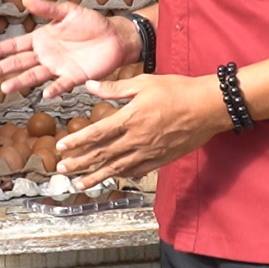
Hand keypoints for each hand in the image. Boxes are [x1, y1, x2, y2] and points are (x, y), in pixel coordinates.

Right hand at [0, 0, 133, 98]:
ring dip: (20, 82)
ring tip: (4, 89)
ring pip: (34, 76)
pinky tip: (44, 94)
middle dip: (2, 68)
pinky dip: (53, 89)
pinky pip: (62, 85)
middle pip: (20, 63)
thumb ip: (47, 8)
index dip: (1, 49)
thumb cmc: (92, 22)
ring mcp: (58, 67)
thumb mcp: (67, 11)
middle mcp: (46, 55)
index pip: (17, 45)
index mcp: (42, 38)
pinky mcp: (74, 77)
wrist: (115, 37)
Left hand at [55, 75, 231, 190]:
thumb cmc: (177, 91)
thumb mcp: (144, 83)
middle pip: (102, 154)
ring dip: (95, 176)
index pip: (96, 133)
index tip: (61, 147)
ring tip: (78, 184)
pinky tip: (111, 178)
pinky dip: (120, 175)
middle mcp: (137, 139)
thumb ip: (115, 88)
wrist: (208, 107)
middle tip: (61, 170)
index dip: (76, 141)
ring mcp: (149, 152)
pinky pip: (136, 171)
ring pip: (116, 168)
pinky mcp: (161, 159)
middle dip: (79, 163)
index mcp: (131, 118)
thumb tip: (90, 85)